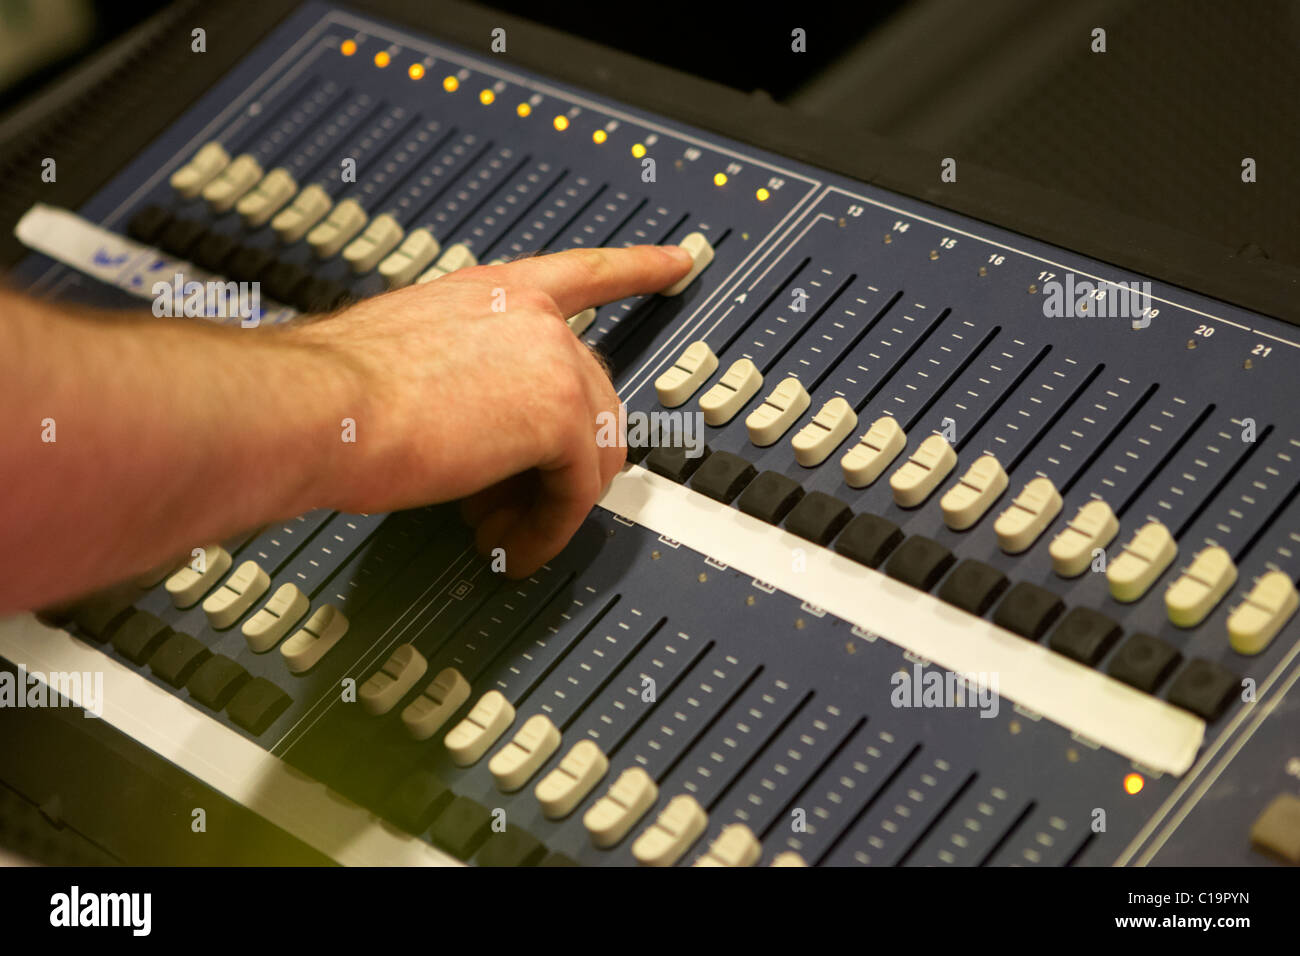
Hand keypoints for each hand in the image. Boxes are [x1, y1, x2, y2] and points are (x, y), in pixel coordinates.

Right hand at [288, 244, 692, 577]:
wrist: (315, 407)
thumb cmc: (331, 392)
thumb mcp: (407, 361)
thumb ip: (462, 378)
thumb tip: (472, 429)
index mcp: (490, 293)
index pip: (583, 271)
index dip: (636, 267)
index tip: (676, 261)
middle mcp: (529, 315)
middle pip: (592, 394)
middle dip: (555, 460)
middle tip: (503, 502)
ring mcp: (551, 359)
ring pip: (593, 447)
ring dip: (550, 503)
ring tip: (502, 534)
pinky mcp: (559, 415)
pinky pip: (579, 490)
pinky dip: (549, 529)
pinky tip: (515, 548)